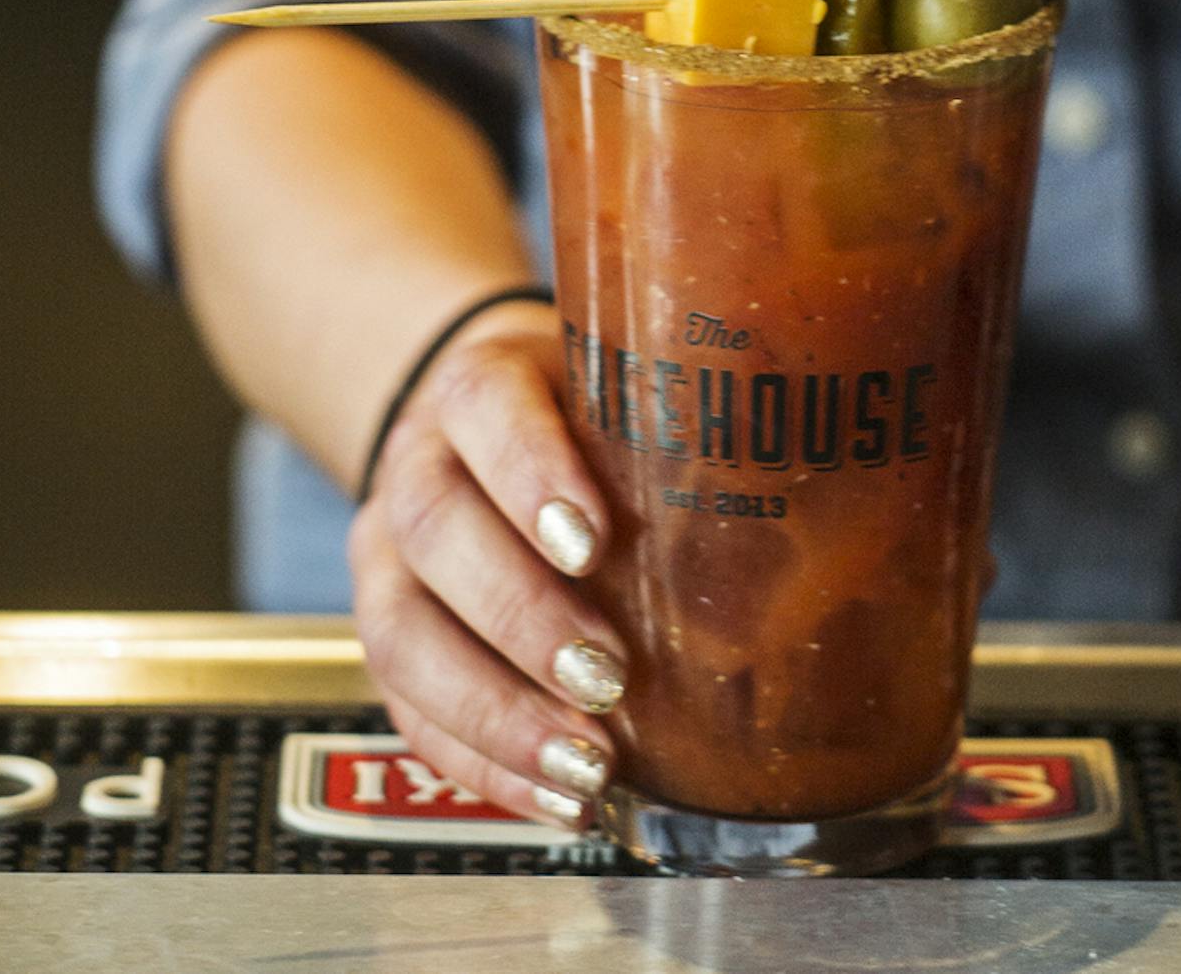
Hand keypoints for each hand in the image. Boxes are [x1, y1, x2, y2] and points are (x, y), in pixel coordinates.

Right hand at [349, 302, 626, 831]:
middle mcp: (416, 463)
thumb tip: (795, 493)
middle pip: (439, 530)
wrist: (476, 430)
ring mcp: (387, 556)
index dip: (531, 473)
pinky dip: (483, 763)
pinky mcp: (385, 638)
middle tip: (606, 673)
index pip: (485, 407)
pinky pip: (408, 710)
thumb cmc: (576, 417)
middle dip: (522, 615)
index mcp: (478, 384)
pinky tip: (557, 796)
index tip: (594, 541)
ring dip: (496, 711)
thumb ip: (670, 427)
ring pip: (403, 633)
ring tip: (585, 761)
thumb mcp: (616, 391)